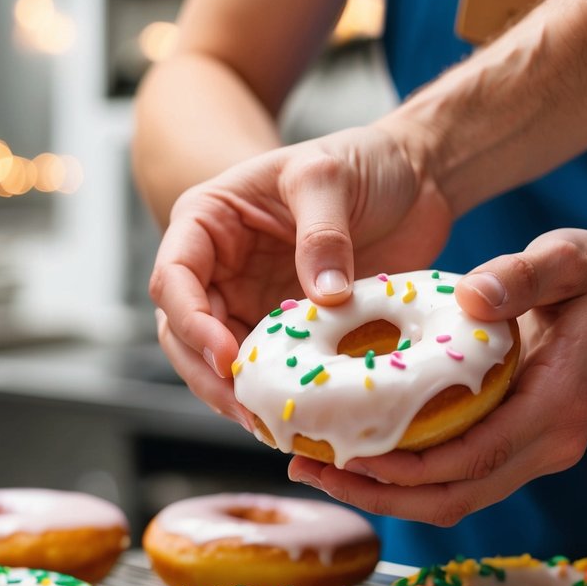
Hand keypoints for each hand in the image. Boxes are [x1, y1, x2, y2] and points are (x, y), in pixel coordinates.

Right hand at [149, 124, 453, 419]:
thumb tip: (322, 298)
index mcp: (209, 220)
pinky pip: (269, 367)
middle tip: (246, 410)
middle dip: (207, 375)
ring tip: (271, 425)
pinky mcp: (287, 327)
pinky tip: (299, 416)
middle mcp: (219, 265)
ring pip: (219, 360)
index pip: (173, 278)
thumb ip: (321, 232)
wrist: (413, 178)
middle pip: (184, 331)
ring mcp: (251, 299)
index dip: (191, 322)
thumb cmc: (360, 160)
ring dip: (237, 394)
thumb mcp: (330, 176)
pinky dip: (277, 392)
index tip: (228, 357)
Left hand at [288, 229, 586, 522]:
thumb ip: (523, 276)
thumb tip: (472, 298)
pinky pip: (458, 480)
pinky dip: (406, 479)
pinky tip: (359, 455)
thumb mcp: (570, 259)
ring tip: (317, 470)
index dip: (408, 467)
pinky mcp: (519, 451)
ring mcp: (536, 455)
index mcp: (560, 404)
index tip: (346, 453)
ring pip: (453, 500)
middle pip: (455, 497)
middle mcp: (550, 445)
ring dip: (384, 495)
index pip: (475, 458)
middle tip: (307, 469)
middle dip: (379, 494)